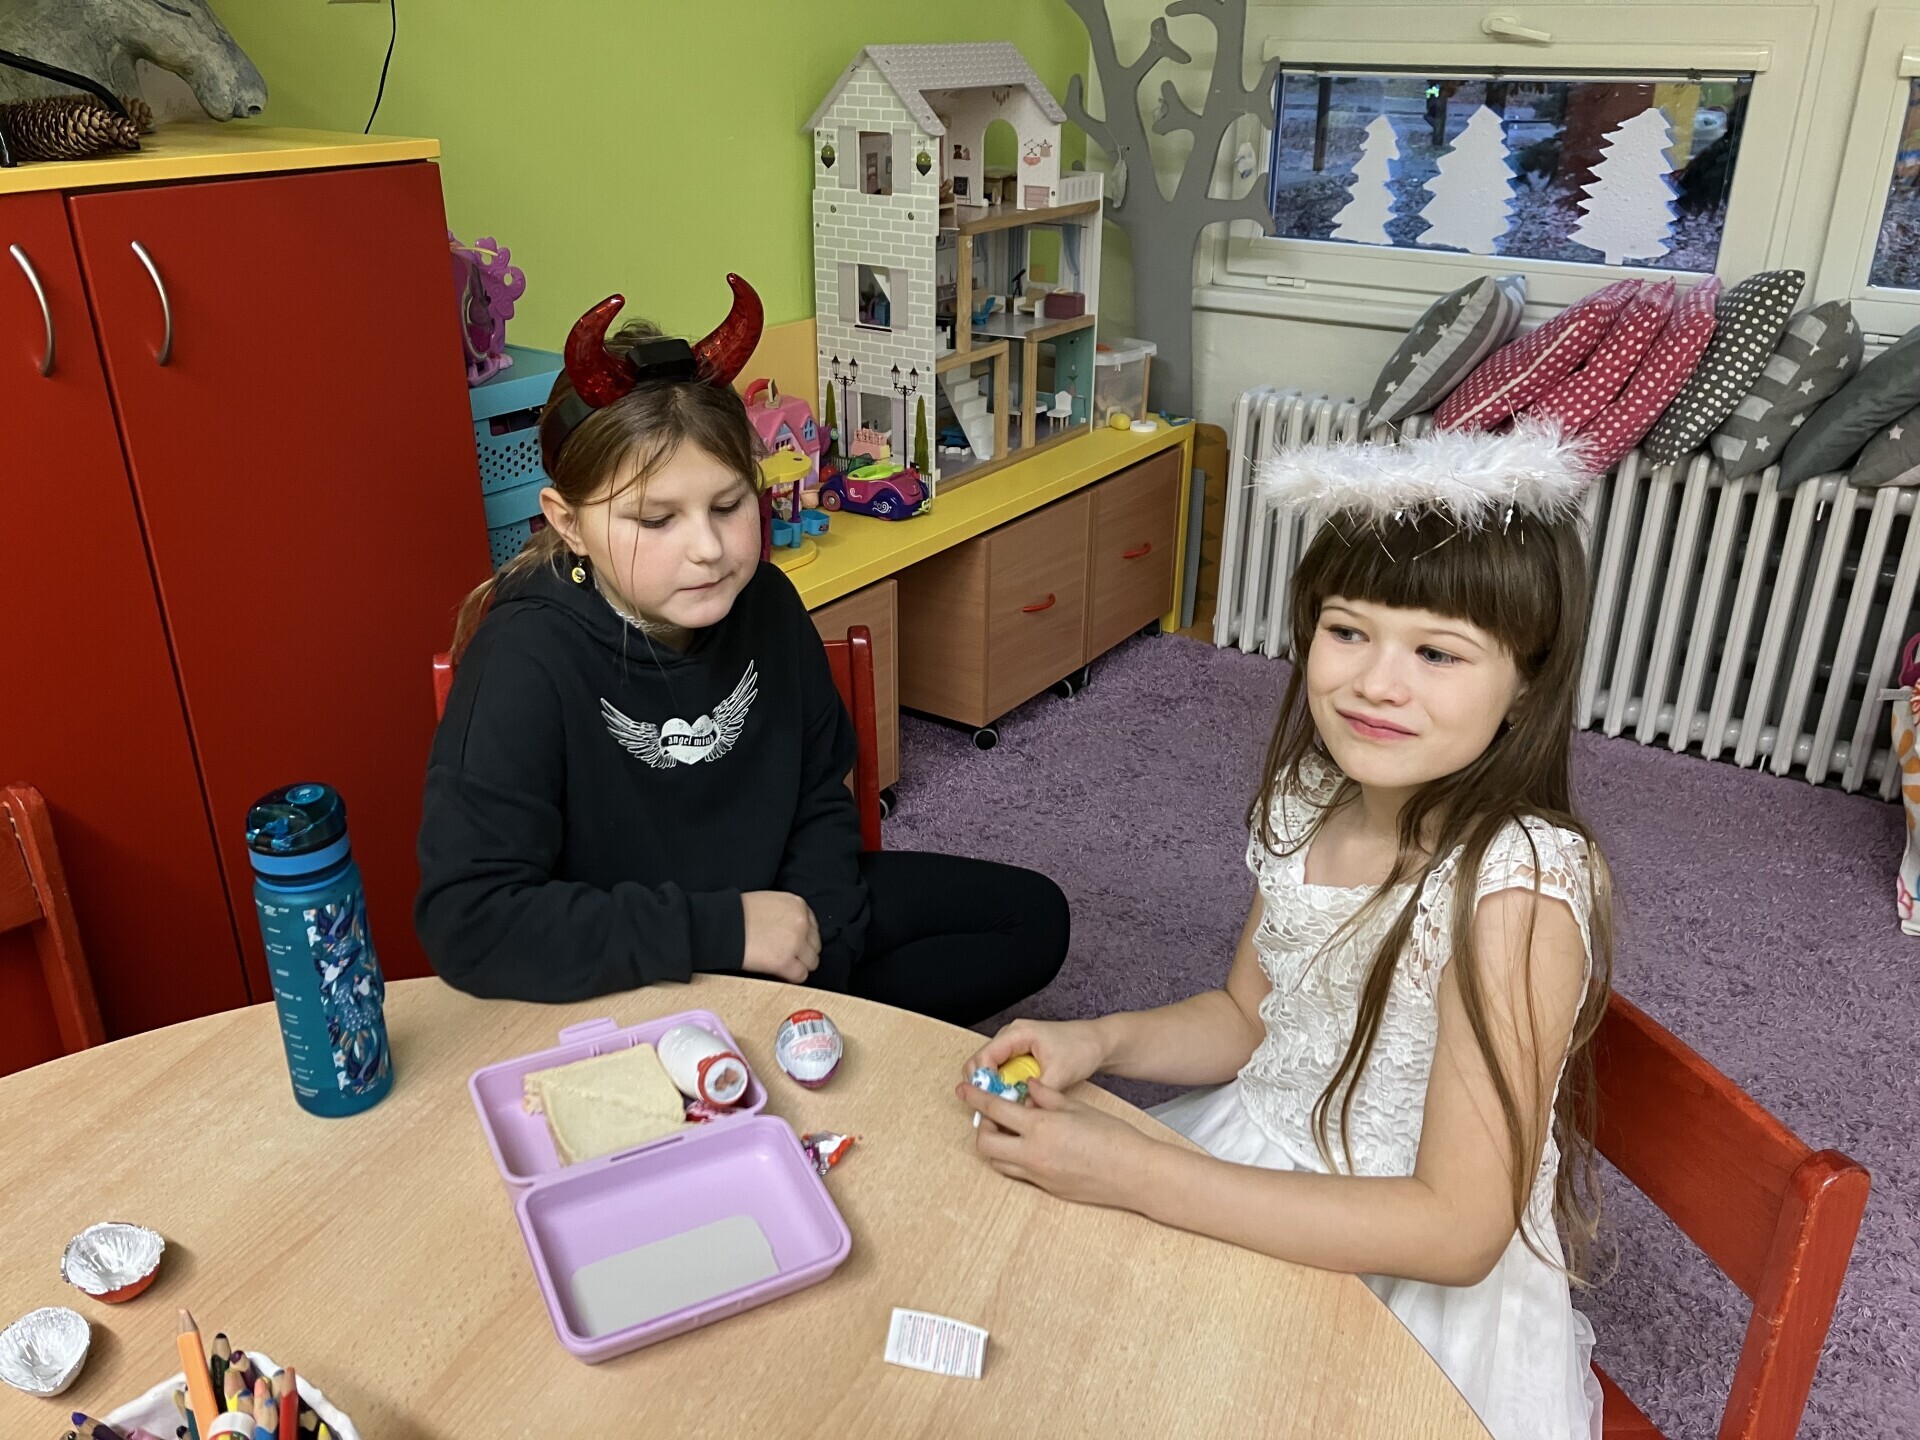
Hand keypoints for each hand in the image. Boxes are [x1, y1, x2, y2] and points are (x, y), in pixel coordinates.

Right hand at [740, 891, 819, 983]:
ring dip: (798, 965)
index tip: (794, 944)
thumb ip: (787, 914)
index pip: (813, 927)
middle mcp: (801, 922)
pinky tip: (780, 973)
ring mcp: (795, 942)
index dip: (803, 938)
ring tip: (781, 964)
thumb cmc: (738, 913)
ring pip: (811, 962)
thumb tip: (794, 930)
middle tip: (786, 955)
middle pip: (814, 945)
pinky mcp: (785, 961)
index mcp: (797, 905)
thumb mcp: (770, 903)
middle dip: (802, 952)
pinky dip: (791, 977)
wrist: (722, 924)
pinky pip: (800, 975)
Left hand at [956, 1080, 1156, 1209]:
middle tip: (994, 1115)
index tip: (964, 1090)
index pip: (995, 1110)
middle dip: (983, 1127)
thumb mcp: (1077, 1106)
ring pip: (998, 1162)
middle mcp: (1033, 1154)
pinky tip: (1031, 1146)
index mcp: (1041, 1127)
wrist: (1134, 1173)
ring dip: (996, 1145)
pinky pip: (1018, 1173)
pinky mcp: (1046, 1189)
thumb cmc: (1112, 1136)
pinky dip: (1015, 1158)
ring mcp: (1038, 1175)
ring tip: (1012, 1131)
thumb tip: (1029, 1086)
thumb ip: (1047, 1096)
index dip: (976, 1098)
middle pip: (985, 1143)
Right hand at [963, 1018, 1108, 1094]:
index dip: (982, 1080)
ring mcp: (1014, 1045)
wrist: (1098, 1043)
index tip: (987, 1101)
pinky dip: (1003, 1087)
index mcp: (1017, 1033)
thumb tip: (1023, 1112)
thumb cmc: (1082, 1047)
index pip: (984, 1056)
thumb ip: (1040, 1093)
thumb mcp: (1061, 1072)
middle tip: (991, 1107)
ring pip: (990, 1068)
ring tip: (1005, 1105)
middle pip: (981, 1062)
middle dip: (984, 1086)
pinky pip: (1002, 1072)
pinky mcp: (1019, 1056)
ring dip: (993, 1087)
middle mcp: (1011, 1036)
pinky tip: (1014, 1099)